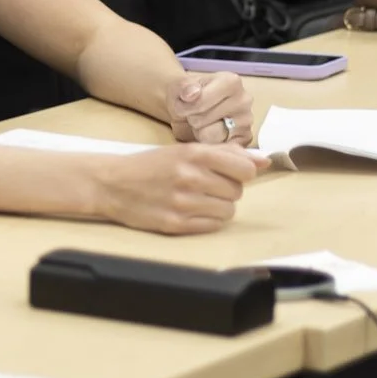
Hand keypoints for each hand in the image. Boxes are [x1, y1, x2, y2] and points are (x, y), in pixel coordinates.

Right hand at [92, 144, 264, 233]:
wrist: (113, 183)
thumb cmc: (153, 165)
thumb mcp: (187, 150)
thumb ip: (227, 154)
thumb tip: (264, 161)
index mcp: (195, 154)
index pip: (245, 169)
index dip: (242, 173)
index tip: (231, 173)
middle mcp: (190, 177)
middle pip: (237, 191)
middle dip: (227, 189)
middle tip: (207, 185)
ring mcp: (183, 203)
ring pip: (228, 211)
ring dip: (218, 206)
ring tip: (199, 199)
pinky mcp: (175, 225)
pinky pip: (212, 227)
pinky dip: (207, 221)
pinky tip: (192, 211)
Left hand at [168, 71, 254, 146]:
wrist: (192, 107)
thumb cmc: (188, 96)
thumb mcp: (179, 86)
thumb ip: (184, 87)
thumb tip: (192, 94)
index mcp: (231, 81)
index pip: (200, 102)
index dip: (184, 107)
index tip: (184, 103)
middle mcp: (244, 99)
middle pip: (202, 120)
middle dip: (193, 120)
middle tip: (195, 114)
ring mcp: (246, 121)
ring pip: (210, 136)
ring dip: (200, 133)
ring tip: (203, 123)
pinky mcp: (245, 140)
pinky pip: (219, 148)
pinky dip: (210, 144)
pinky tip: (211, 133)